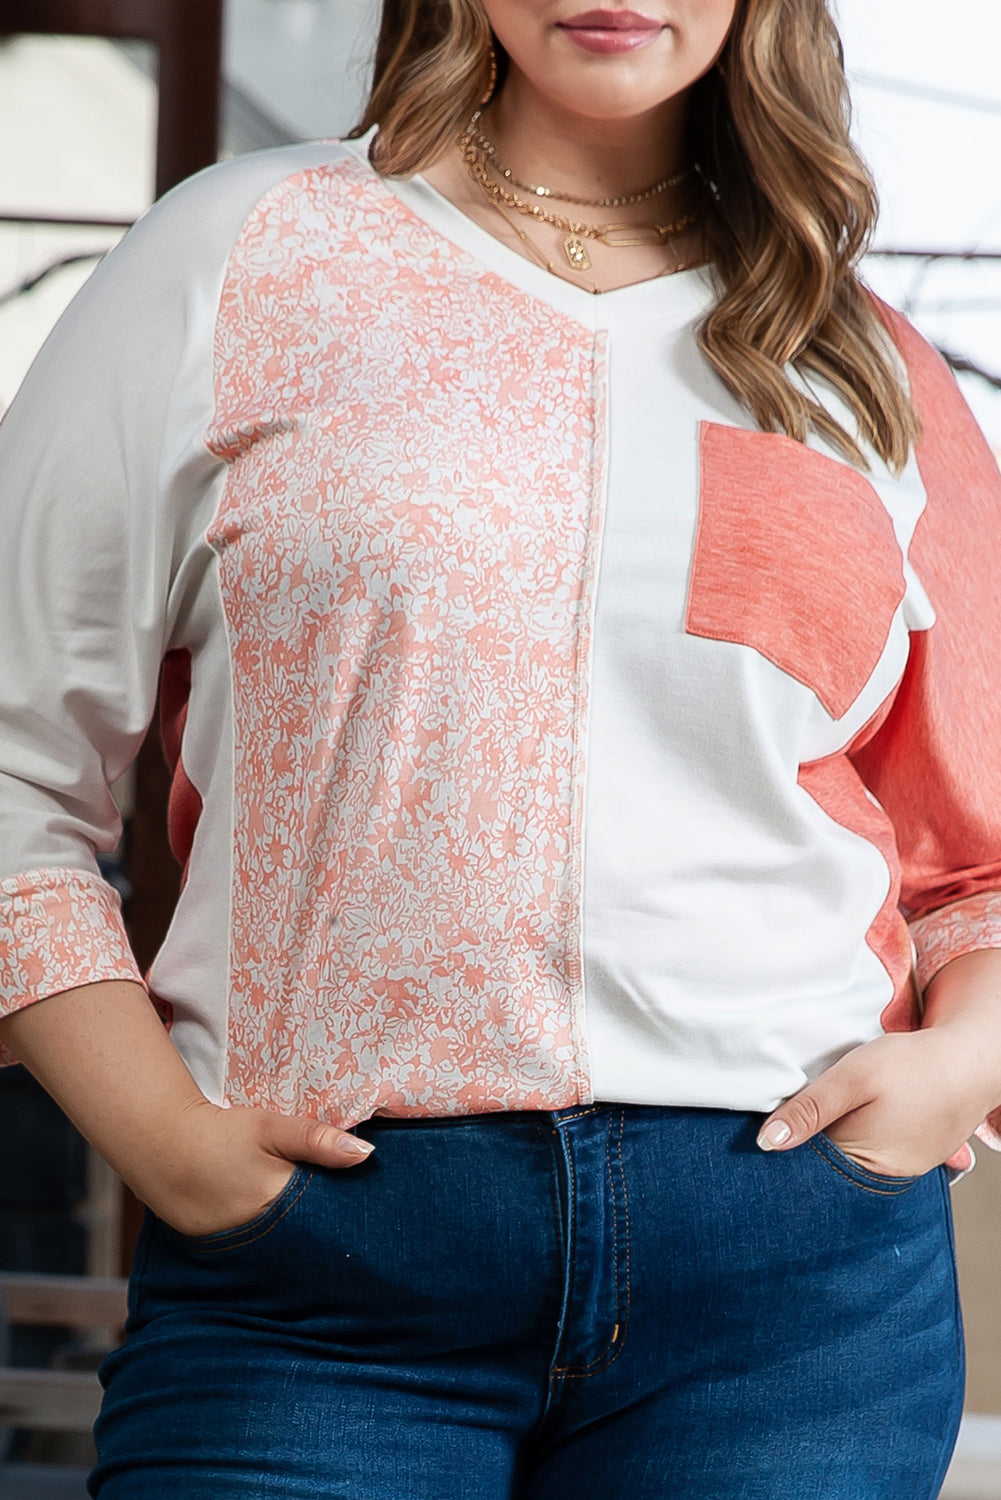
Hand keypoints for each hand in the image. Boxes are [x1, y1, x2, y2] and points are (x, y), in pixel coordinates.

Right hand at [141, 1096, 373, 1237]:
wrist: (159, 1144)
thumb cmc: (220, 1133)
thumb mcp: (270, 1127)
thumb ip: (316, 1140)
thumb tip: (366, 1153)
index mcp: (277, 1202)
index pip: (326, 1219)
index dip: (345, 1216)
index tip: (364, 1215)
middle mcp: (258, 1234)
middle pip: (305, 1240)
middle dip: (323, 1234)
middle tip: (344, 1226)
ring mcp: (235, 1247)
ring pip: (281, 1250)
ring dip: (296, 1243)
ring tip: (311, 1233)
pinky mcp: (217, 1250)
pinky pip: (254, 1254)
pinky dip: (267, 1245)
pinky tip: (276, 1236)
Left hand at [755, 1027, 997, 1176]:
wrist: (970, 1059)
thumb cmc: (913, 1066)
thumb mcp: (852, 1078)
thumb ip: (809, 1110)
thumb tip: (767, 1143)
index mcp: (863, 1163)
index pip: (808, 1163)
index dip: (789, 1138)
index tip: (775, 1118)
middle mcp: (883, 1176)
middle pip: (829, 1162)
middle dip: (812, 1138)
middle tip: (810, 1105)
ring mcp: (902, 1169)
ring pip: (851, 1154)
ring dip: (838, 1133)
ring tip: (840, 1105)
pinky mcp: (913, 1155)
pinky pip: (875, 1149)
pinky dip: (863, 1131)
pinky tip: (864, 1110)